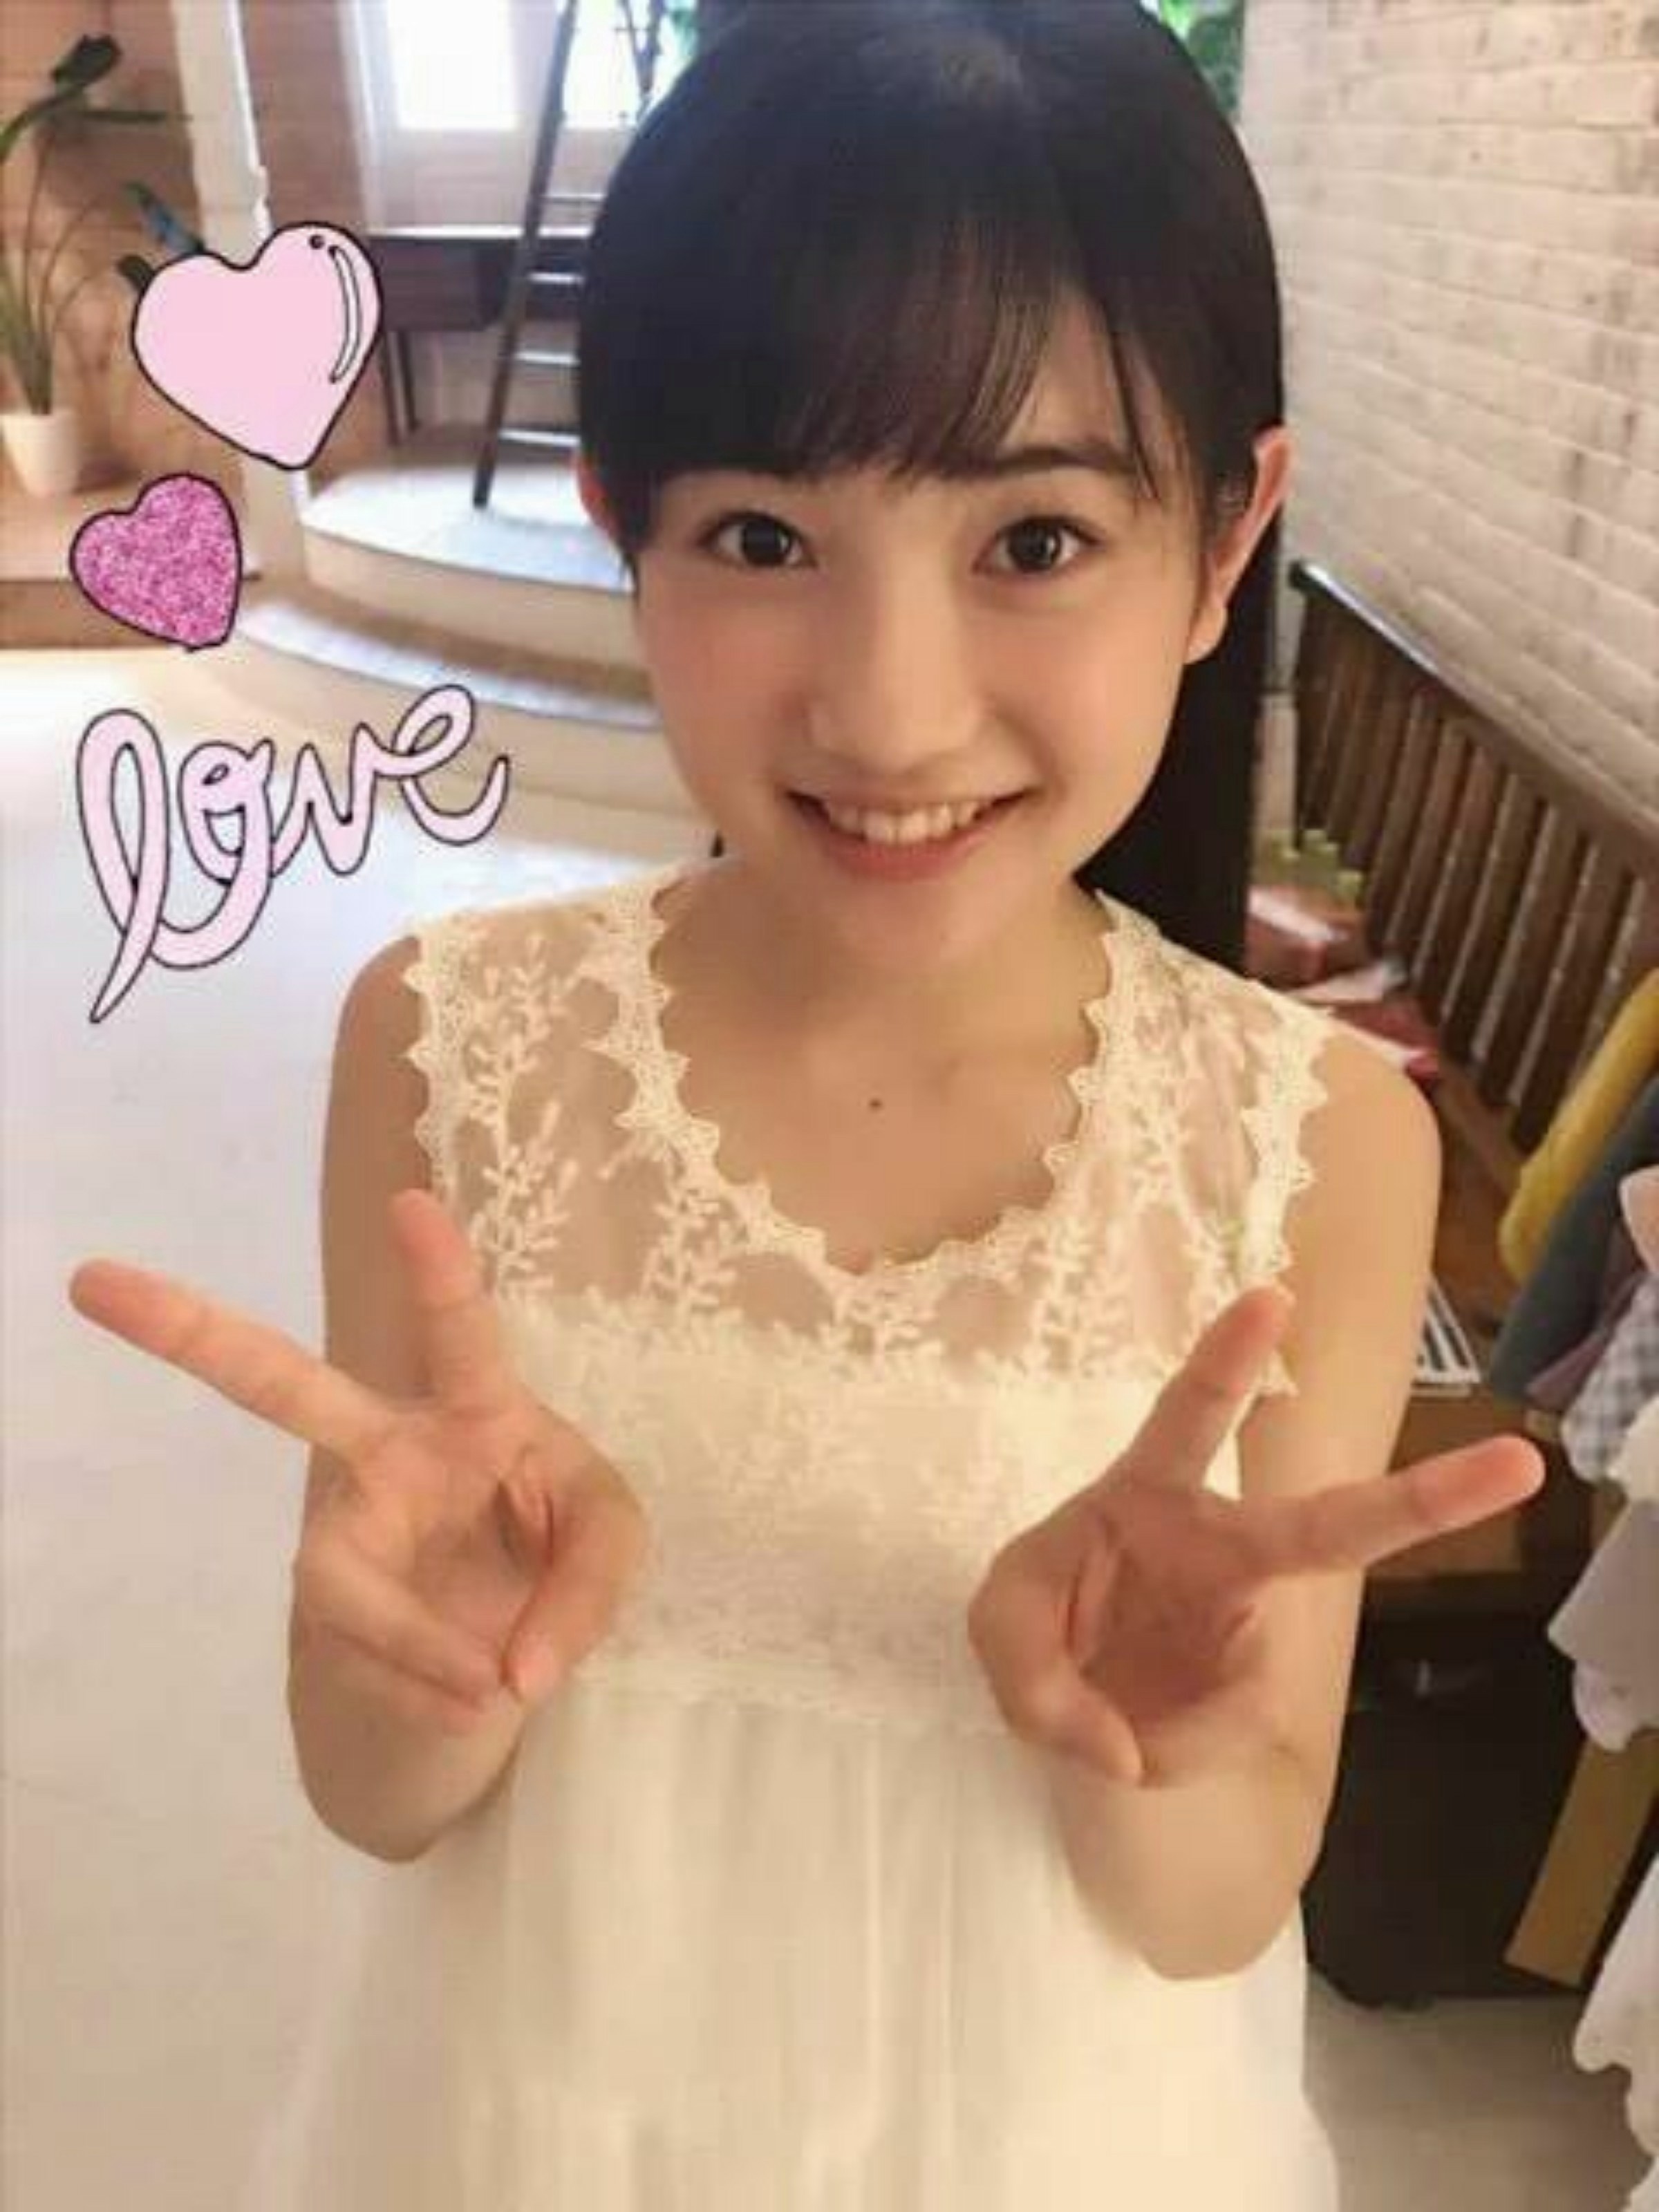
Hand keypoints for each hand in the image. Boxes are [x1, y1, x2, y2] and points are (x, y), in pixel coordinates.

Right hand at [67, 1188, 648, 1735]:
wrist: (510, 1649)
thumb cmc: (560, 1549)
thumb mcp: (610, 1545)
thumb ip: (589, 1588)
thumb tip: (514, 1670)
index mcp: (474, 1408)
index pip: (457, 1332)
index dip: (436, 1270)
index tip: (410, 1202)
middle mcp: (388, 1452)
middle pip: (279, 1384)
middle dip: (190, 1331)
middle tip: (96, 1282)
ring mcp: (346, 1531)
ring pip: (338, 1579)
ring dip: (417, 1643)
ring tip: (489, 1686)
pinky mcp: (327, 1611)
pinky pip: (363, 1660)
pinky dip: (431, 1692)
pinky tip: (469, 1699)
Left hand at [966, 1284, 1546, 1789]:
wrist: (1069, 1705)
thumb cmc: (1040, 1623)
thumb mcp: (996, 1628)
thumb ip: (1030, 1671)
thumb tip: (1123, 1749)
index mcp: (1148, 1493)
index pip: (1190, 1415)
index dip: (1229, 1358)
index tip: (1274, 1298)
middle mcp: (1220, 1549)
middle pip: (1332, 1525)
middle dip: (1429, 1498)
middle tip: (1517, 1464)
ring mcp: (1249, 1625)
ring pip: (1245, 1684)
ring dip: (1161, 1724)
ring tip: (1102, 1728)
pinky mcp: (1253, 1694)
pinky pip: (1217, 1738)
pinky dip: (1161, 1754)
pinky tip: (1134, 1745)